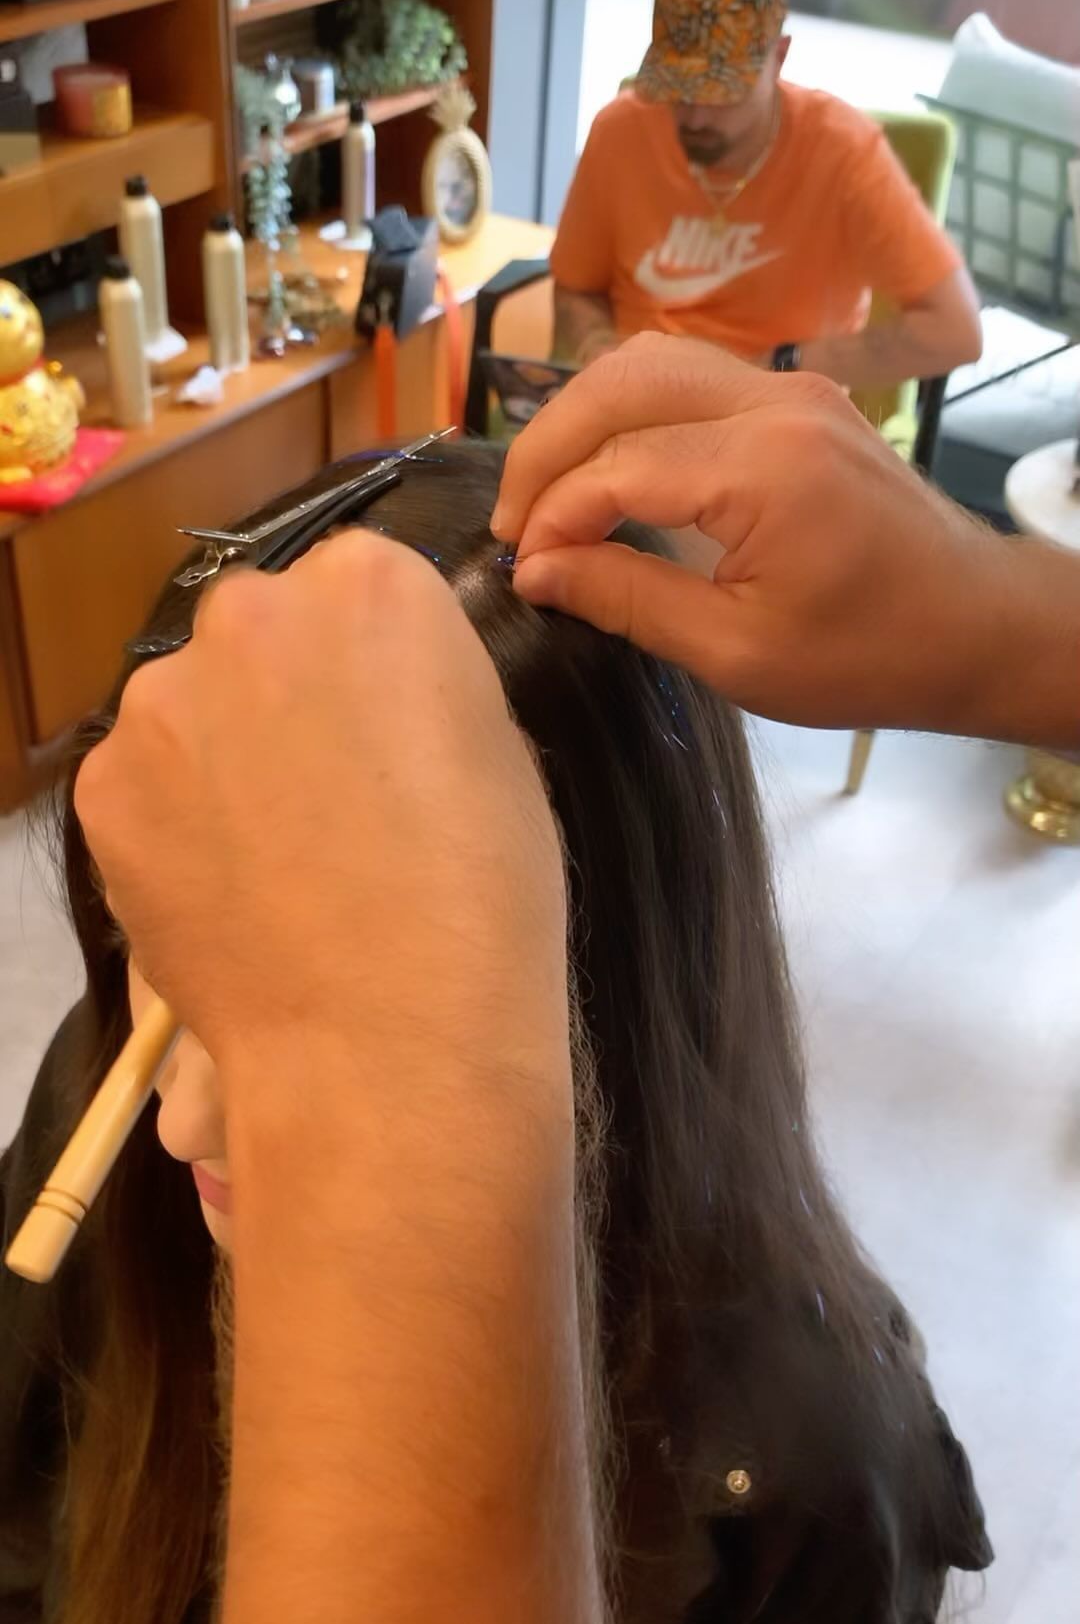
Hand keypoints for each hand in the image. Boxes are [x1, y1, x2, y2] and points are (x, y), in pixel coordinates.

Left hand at [75, 530, 568, 1118]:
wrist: (388, 1039)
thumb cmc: (482, 902)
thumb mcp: (496, 754)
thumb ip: (423, 689)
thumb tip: (379, 700)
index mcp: (372, 586)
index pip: (357, 584)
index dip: (372, 664)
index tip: (386, 727)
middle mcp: (252, 614)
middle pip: (259, 629)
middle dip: (283, 694)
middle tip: (324, 796)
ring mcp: (163, 700)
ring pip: (191, 708)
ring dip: (222, 757)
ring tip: (273, 861)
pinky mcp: (104, 786)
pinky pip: (142, 785)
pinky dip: (174, 826)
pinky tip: (226, 893)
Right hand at [492, 332, 1042, 743]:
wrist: (977, 626)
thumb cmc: (868, 659)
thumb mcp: (739, 654)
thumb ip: (630, 601)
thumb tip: (537, 573)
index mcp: (763, 468)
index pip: (616, 466)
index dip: (551, 516)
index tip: (521, 571)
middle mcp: (775, 403)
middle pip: (619, 382)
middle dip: (548, 447)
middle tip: (513, 523)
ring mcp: (792, 390)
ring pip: (651, 361)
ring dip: (585, 418)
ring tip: (548, 494)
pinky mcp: (800, 399)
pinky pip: (691, 377)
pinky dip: (631, 411)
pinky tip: (607, 470)